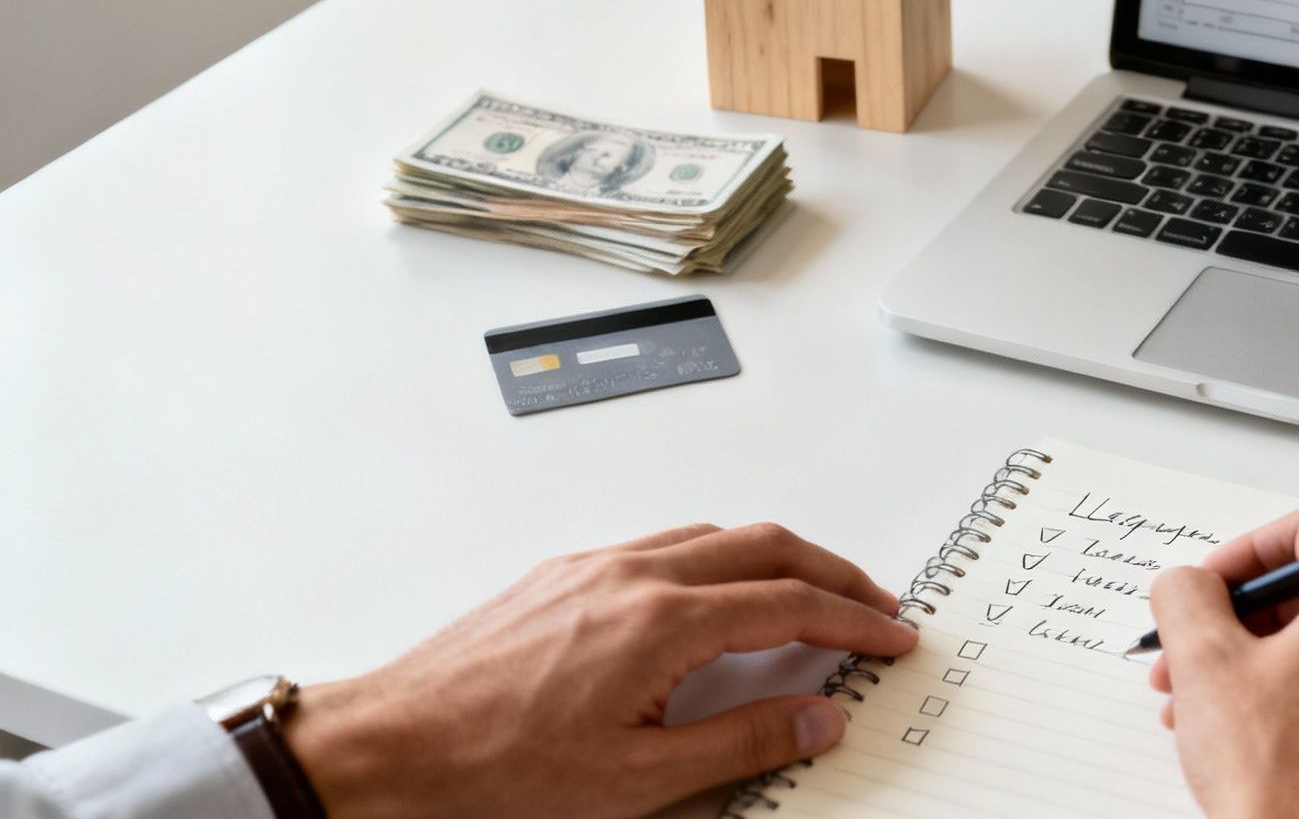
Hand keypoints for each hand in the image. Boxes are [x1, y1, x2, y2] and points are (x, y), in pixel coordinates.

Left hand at [281, 523, 917, 818]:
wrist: (389, 746)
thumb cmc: (491, 768)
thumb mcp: (637, 780)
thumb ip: (741, 742)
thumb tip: (816, 718)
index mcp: (663, 622)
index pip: (791, 606)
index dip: (855, 622)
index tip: (892, 636)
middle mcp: (633, 576)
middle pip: (766, 547)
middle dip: (833, 572)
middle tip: (875, 604)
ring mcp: (595, 567)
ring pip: (715, 536)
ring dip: (777, 558)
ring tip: (809, 593)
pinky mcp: (563, 575)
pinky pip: (664, 542)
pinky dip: (718, 556)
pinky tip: (714, 591)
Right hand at [1147, 504, 1298, 818]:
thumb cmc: (1278, 778)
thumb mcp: (1204, 661)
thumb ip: (1186, 593)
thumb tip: (1188, 582)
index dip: (1246, 549)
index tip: (1209, 582)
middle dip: (1240, 617)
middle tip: (1188, 646)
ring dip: (1254, 660)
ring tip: (1195, 700)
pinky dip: (1290, 695)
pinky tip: (1237, 731)